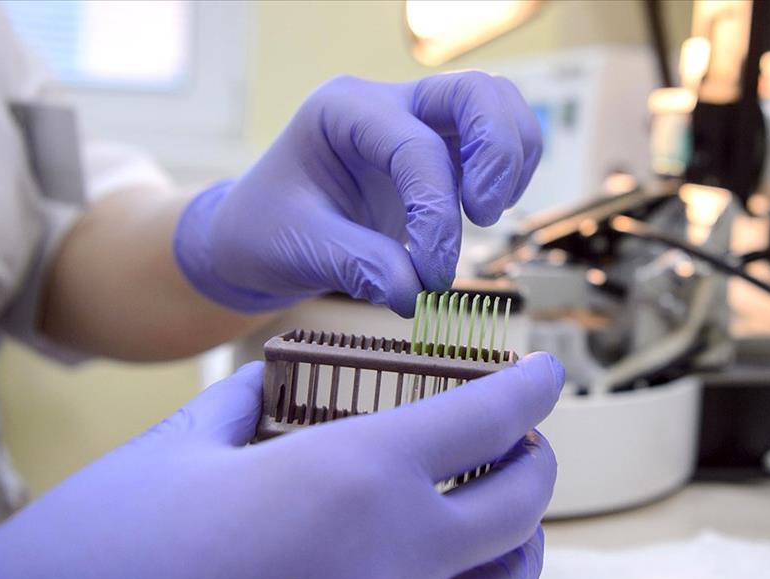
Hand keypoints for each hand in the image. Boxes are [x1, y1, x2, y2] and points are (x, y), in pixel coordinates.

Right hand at [0, 354, 563, 578]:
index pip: (489, 417)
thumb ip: (249, 402)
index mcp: (355, 478)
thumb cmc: (102, 546)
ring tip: (502, 514)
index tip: (547, 374)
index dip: (532, 388)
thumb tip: (273, 381)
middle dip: (535, 458)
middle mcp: (397, 562)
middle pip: (523, 501)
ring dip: (520, 538)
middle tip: (520, 440)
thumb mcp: (180, 446)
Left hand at [173, 72, 542, 315]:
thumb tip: (412, 294)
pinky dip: (510, 173)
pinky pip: (499, 141)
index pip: (416, 148)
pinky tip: (481, 215)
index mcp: (343, 110)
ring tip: (486, 216)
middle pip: (475, 93)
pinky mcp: (442, 151)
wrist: (258, 236)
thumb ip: (358, 266)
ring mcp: (420, 121)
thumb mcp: (299, 249)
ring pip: (497, 106)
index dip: (436, 214)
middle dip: (496, 154)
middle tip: (484, 217)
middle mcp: (387, 103)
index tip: (430, 276)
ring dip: (511, 160)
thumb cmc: (267, 232)